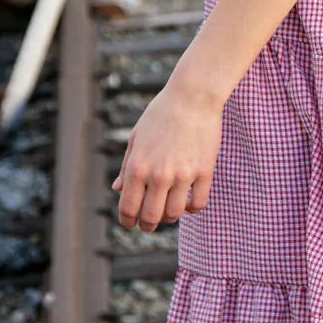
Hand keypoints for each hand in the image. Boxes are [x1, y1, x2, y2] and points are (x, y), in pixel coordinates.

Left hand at [111, 78, 221, 230]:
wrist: (193, 96)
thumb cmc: (161, 113)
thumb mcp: (136, 138)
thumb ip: (126, 166)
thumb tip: (118, 189)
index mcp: (137, 167)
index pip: (128, 208)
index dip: (128, 221)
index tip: (131, 222)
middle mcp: (158, 175)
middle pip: (151, 217)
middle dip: (147, 225)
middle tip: (149, 224)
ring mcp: (183, 175)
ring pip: (175, 214)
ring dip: (170, 217)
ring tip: (169, 210)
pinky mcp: (204, 172)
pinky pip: (198, 204)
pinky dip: (193, 208)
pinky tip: (189, 200)